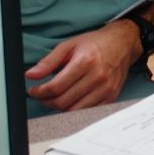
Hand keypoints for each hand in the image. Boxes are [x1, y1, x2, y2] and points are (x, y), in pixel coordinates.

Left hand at [25, 21, 141, 111]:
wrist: (123, 43)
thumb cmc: (96, 43)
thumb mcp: (69, 45)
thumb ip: (48, 61)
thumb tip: (30, 75)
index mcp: (85, 62)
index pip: (56, 87)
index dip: (40, 92)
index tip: (33, 91)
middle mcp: (97, 77)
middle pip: (64, 101)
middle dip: (47, 101)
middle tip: (41, 96)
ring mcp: (106, 89)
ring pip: (75, 110)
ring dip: (60, 107)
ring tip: (54, 99)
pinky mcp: (111, 96)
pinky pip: (88, 111)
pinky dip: (75, 109)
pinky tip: (70, 101)